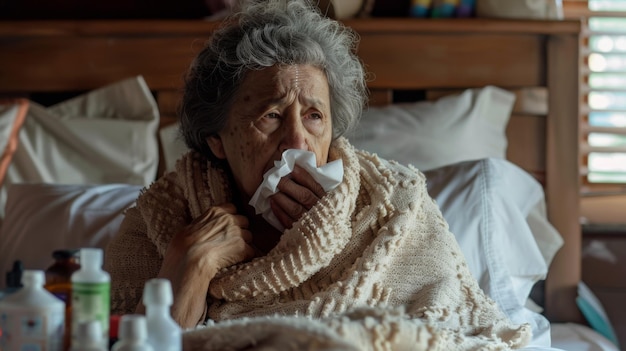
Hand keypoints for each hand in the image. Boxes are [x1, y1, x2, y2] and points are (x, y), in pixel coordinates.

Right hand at [157, 203, 254, 327]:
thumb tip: (201, 228)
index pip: (232, 208)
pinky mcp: (243, 247)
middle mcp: (229, 219)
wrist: (190, 259)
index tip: (227, 226)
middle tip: (231, 242)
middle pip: (244, 221)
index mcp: (216, 211)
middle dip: (240, 230)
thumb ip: (202, 224)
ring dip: (243, 244)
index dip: (231, 217)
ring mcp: (238, 233)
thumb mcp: (189, 227)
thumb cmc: (183, 245)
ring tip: (232, 254)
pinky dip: (245, 257)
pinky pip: (250, 252)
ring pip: (249, 237)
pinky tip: (235, 262)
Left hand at [269, 165, 326, 229]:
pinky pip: (288, 221)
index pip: (315, 187)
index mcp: (328, 203)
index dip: (304, 176)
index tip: (293, 168)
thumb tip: (298, 173)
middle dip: (288, 185)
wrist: (325, 241)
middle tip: (277, 177)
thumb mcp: (326, 202)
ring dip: (281, 197)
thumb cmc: (323, 215)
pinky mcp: (300, 234)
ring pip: (295, 208)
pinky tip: (272, 203)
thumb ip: (316, 190)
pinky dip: (279, 211)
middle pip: (304, 196)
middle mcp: (320, 212)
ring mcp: (310, 224)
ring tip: (272, 189)